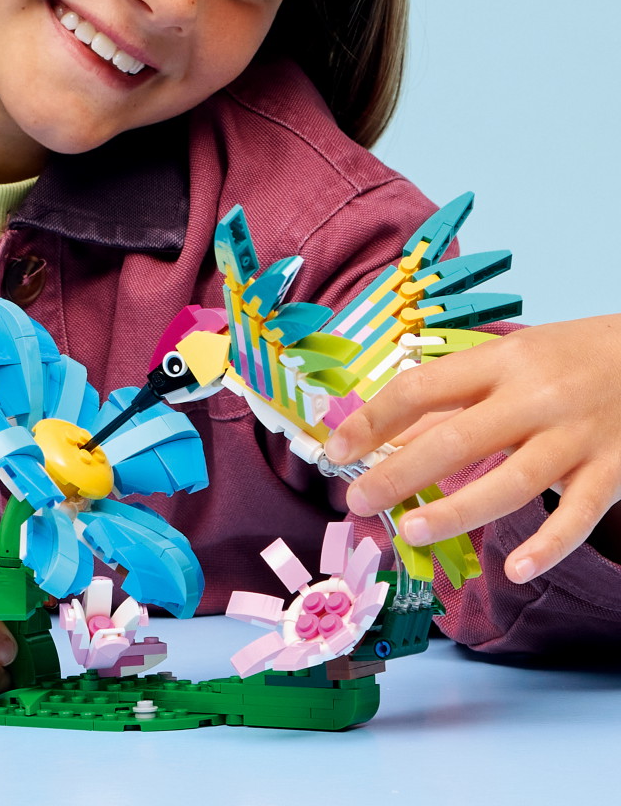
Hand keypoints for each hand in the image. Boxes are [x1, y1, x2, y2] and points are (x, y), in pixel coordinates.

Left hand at [323, 316, 620, 582]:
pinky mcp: (614, 472)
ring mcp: (576, 437)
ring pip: (511, 482)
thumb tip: (386, 434)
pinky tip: (515, 569)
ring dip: (457, 512)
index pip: (422, 388)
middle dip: (399, 473)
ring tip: (411, 532)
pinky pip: (578, 516)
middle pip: (456, 439)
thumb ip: (454, 399)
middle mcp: (535, 396)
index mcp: (501, 361)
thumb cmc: (568, 358)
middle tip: (358, 500)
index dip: (372, 419)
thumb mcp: (509, 360)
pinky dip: (548, 545)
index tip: (335, 449)